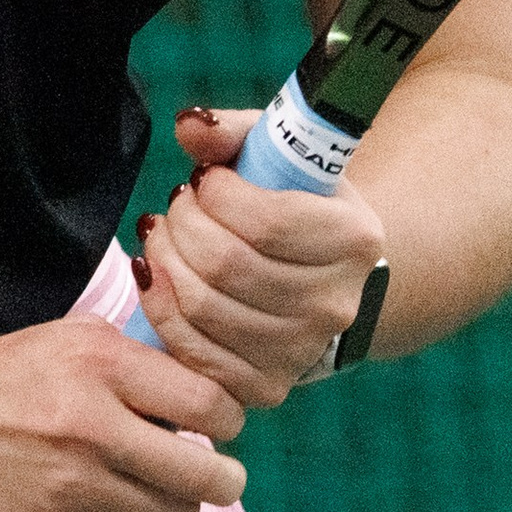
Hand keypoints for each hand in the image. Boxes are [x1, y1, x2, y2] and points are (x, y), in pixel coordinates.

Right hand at [0, 318, 247, 511]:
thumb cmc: (1, 382)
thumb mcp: (66, 341)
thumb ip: (132, 357)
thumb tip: (203, 386)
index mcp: (102, 364)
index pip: (208, 404)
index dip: (227, 422)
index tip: (219, 429)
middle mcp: (94, 424)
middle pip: (205, 475)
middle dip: (222, 482)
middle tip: (218, 480)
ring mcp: (75, 484)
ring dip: (173, 511)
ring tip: (153, 496)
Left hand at [132, 106, 388, 409]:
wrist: (317, 277)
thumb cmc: (289, 205)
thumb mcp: (276, 157)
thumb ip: (232, 133)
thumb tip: (190, 126)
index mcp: (354, 239)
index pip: (265, 221)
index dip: (214, 194)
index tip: (203, 179)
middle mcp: (336, 303)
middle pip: (226, 265)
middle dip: (182, 224)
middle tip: (177, 205)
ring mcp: (302, 351)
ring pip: (203, 306)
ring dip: (165, 260)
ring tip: (165, 235)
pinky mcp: (267, 386)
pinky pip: (194, 352)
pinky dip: (161, 308)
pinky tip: (157, 275)